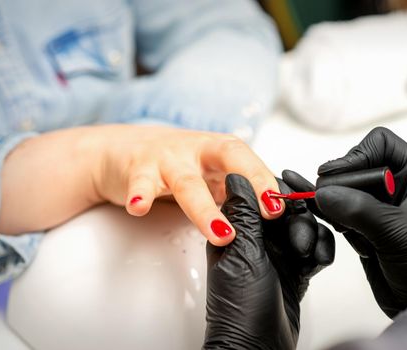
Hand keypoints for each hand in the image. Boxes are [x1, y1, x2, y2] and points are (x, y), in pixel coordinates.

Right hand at [90, 125, 282, 245]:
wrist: (126, 149)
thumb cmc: (177, 164)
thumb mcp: (212, 172)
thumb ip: (237, 190)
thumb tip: (274, 216)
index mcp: (220, 150)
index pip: (251, 161)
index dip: (267, 183)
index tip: (280, 209)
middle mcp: (198, 149)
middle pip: (229, 160)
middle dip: (251, 184)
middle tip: (268, 213)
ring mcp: (169, 157)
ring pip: (188, 183)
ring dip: (205, 210)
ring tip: (220, 233)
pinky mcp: (139, 168)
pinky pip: (140, 182)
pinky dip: (140, 194)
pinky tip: (139, 207)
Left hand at [204, 174, 334, 348]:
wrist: (257, 349)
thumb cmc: (240, 309)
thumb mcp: (242, 254)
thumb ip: (244, 214)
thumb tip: (236, 176)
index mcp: (237, 231)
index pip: (261, 196)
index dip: (279, 194)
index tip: (293, 198)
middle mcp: (257, 241)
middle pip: (287, 211)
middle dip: (300, 221)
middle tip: (299, 243)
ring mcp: (277, 256)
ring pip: (304, 228)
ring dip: (312, 238)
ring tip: (306, 256)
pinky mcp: (295, 272)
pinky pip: (314, 250)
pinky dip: (319, 253)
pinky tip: (316, 262)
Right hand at [284, 127, 406, 317]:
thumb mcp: (396, 232)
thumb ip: (359, 209)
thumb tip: (321, 193)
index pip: (381, 143)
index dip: (357, 154)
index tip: (341, 178)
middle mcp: (396, 185)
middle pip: (356, 164)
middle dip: (339, 180)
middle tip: (323, 196)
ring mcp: (378, 205)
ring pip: (343, 187)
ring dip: (329, 197)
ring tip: (316, 206)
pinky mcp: (363, 224)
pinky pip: (338, 208)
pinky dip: (325, 211)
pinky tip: (307, 205)